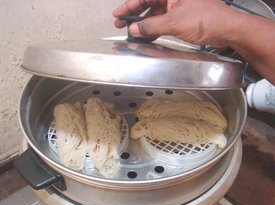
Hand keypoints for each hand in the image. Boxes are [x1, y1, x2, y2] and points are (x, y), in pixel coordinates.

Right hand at [113, 0, 234, 47]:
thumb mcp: (174, 22)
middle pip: (148, 5)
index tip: (118, 15)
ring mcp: (178, 8)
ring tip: (133, 34)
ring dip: (144, 25)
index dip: (129, 6)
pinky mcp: (182, 19)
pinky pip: (163, 23)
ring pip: (155, 15)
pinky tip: (147, 37)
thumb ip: (152, 26)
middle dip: (134, 16)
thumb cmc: (207, 19)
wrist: (226, 30)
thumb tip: (135, 29)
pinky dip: (154, 30)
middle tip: (121, 25)